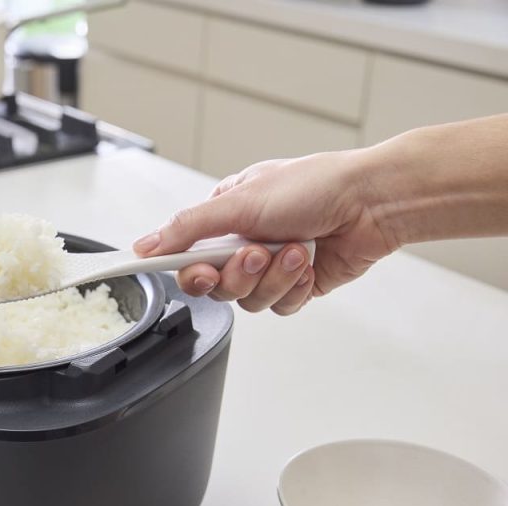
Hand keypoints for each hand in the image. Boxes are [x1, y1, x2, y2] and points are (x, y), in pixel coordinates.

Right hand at [133, 151, 398, 314]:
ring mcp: (270, 267)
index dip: (187, 270)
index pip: (186, 255)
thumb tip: (145, 246)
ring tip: (294, 250)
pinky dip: (293, 287)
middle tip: (254, 254)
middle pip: (215, 285)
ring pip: (248, 300)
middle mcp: (244, 243)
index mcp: (225, 217)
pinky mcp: (296, 286)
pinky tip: (307, 264)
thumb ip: (186, 228)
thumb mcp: (238, 202)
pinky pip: (278, 307)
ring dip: (272, 278)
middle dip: (237, 274)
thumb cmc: (315, 186)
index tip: (192, 273)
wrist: (371, 203)